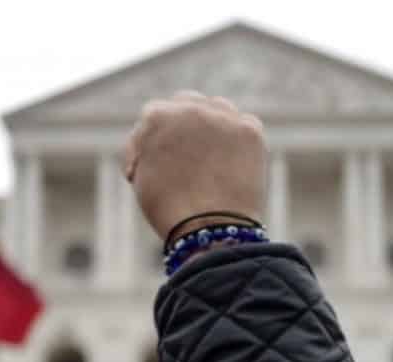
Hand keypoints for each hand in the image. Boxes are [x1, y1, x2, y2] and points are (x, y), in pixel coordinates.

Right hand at [124, 92, 265, 241]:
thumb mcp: (142, 174)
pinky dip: (239, 140)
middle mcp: (191, 107)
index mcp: (157, 115)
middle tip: (190, 148)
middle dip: (187, 123)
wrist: (209, 227)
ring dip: (213, 125)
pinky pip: (244, 126)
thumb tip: (158, 138)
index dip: (158, 135)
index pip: (156, 114)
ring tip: (213, 156)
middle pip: (188, 103)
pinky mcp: (250, 130)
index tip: (162, 153)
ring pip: (218, 109)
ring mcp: (223, 116)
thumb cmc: (168, 208)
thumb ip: (148, 146)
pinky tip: (234, 161)